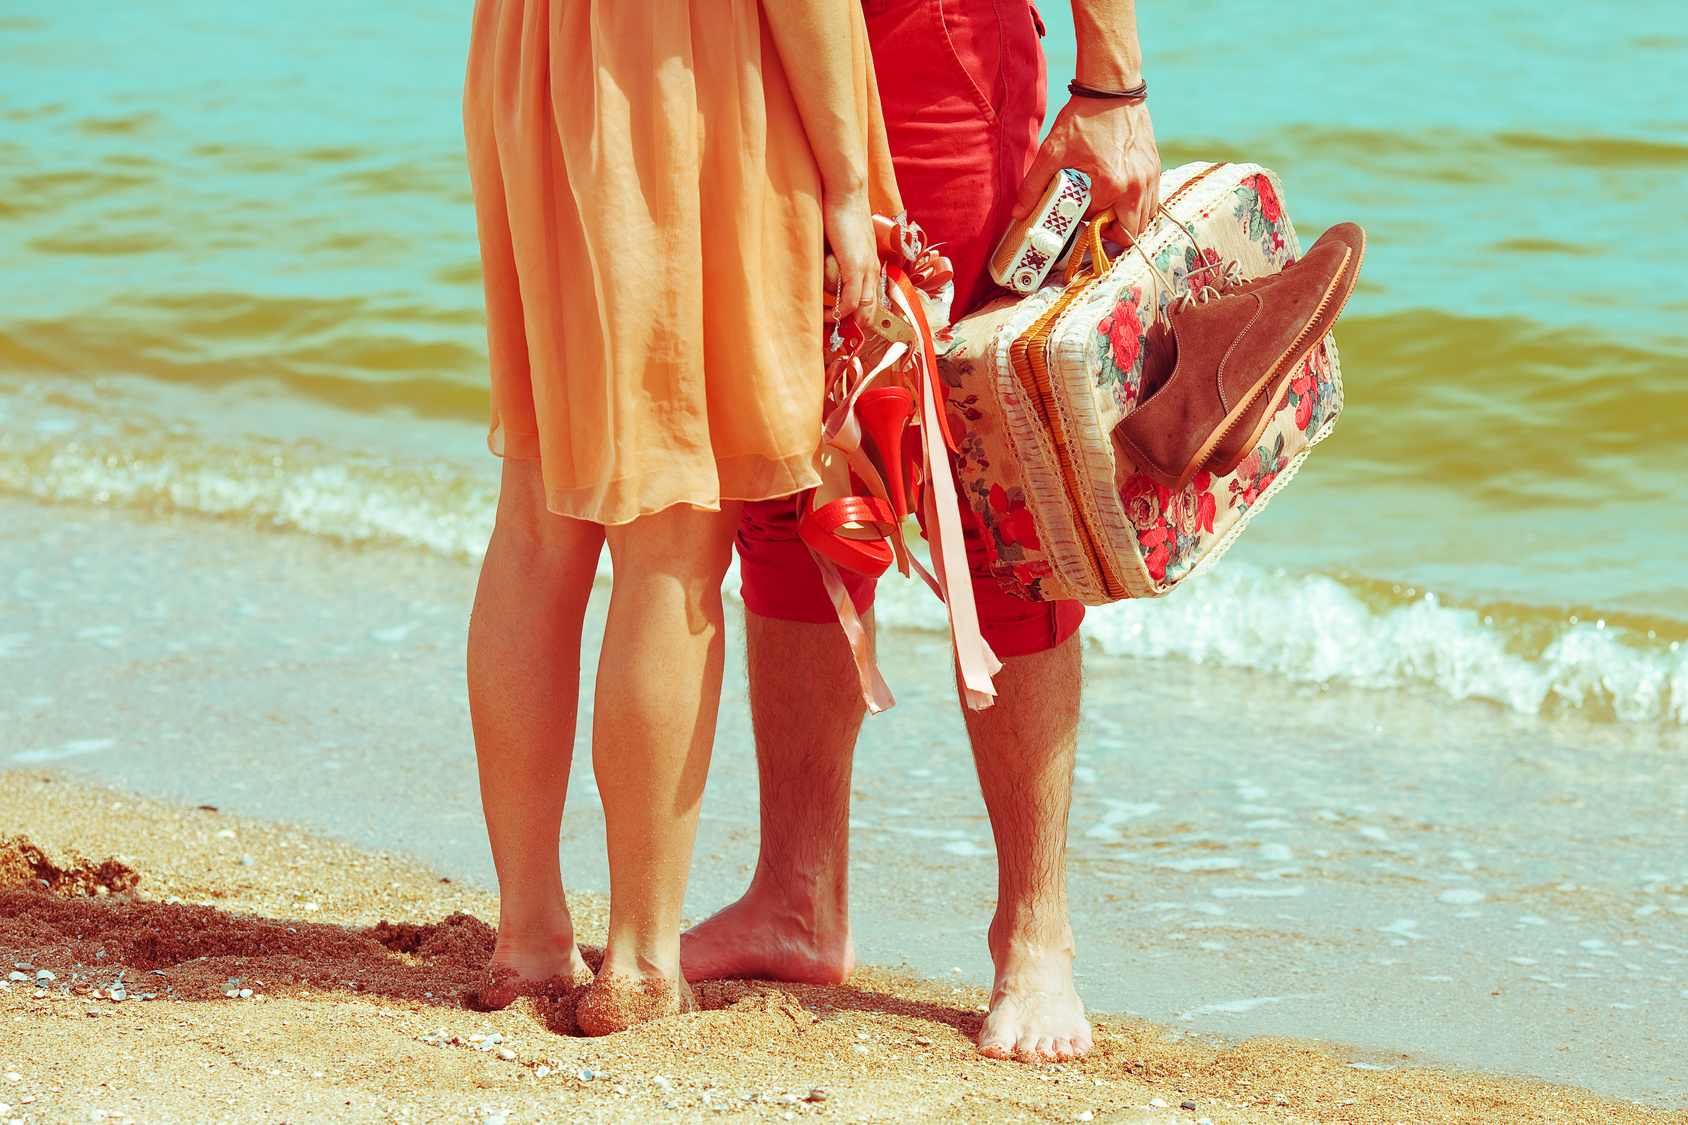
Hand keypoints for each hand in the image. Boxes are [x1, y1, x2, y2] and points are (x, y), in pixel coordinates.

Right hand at [822, 185, 878, 328]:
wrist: (846, 192)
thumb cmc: (840, 212)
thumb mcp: (842, 241)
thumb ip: (838, 258)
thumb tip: (824, 271)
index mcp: (870, 265)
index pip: (871, 301)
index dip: (858, 318)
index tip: (841, 325)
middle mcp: (872, 270)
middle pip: (870, 312)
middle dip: (854, 327)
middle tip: (834, 332)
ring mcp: (866, 269)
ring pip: (863, 309)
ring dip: (844, 321)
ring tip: (827, 323)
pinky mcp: (855, 266)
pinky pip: (852, 300)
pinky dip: (840, 311)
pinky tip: (829, 314)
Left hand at [1013, 97, 1160, 241]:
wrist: (1111, 88)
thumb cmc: (1083, 117)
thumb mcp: (1052, 151)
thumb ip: (1034, 185)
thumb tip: (1019, 212)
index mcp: (1111, 184)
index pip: (1098, 223)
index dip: (1083, 225)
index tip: (1073, 219)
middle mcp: (1136, 184)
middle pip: (1130, 232)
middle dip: (1112, 236)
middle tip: (1094, 226)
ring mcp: (1149, 176)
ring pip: (1145, 218)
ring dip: (1126, 222)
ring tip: (1106, 213)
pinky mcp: (1154, 167)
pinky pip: (1152, 200)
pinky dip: (1137, 206)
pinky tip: (1119, 198)